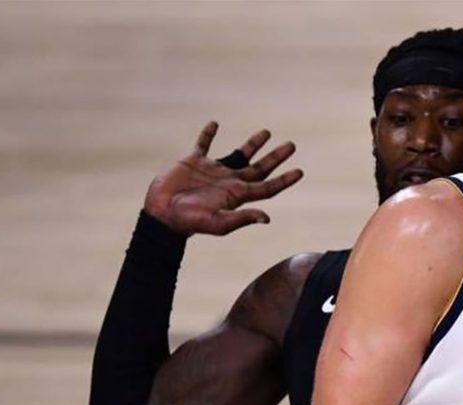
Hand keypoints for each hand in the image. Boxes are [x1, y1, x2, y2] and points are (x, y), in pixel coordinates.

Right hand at [144, 121, 303, 235]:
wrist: (162, 214)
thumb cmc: (189, 222)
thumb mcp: (217, 223)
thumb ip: (241, 218)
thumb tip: (266, 218)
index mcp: (237, 195)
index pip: (267, 186)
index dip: (284, 180)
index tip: (300, 171)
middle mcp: (229, 181)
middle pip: (259, 168)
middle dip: (275, 157)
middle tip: (292, 145)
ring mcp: (212, 171)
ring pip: (239, 154)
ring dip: (252, 144)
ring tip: (267, 132)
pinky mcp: (193, 162)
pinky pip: (203, 144)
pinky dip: (208, 134)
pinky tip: (214, 124)